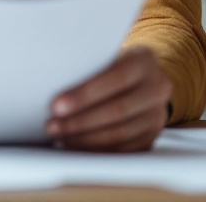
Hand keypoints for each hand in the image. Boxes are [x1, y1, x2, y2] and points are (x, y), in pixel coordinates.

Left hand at [46, 45, 171, 151]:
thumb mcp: (101, 56)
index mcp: (143, 60)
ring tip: (59, 137)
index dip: (84, 94)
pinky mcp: (152, 135)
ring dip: (85, 138)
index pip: (115, 78)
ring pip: (120, 133)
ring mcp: (157, 114)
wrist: (136, 78)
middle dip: (80, 121)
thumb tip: (49, 84)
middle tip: (52, 126)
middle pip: (117, 109)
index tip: (56, 105)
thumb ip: (86, 67)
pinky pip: (123, 149)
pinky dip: (96, 149)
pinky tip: (75, 146)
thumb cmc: (107, 64)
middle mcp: (157, 87)